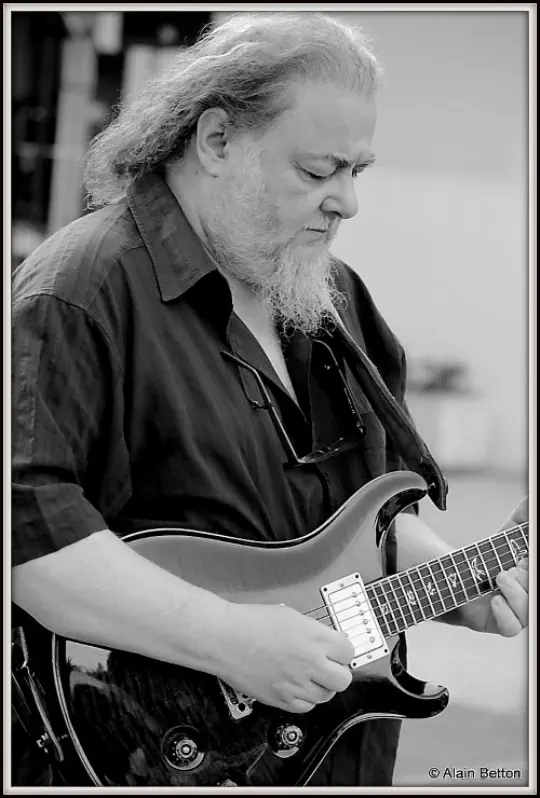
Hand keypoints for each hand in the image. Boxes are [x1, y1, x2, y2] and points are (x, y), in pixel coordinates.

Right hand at [216, 603, 353, 712]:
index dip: (342, 651)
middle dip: (337, 671)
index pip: (348, 651)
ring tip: (308, 675)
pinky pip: (306, 707)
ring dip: (321, 686)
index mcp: (314, 638)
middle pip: (343, 678)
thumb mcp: (291, 616)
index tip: (336, 650)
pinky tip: (296, 686)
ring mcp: (296, 684)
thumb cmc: (250, 622)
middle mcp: (309, 662)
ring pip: (326, 696)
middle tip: (327, 665)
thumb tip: (328, 642)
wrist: (224, 638)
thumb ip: (314, 632)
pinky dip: (304, 699)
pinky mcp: (281, 699)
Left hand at [462, 496, 528, 635]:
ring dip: (518, 594)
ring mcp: (516, 610)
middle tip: (512, 567)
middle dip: (527, 579)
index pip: (534, 571)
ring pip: (529, 613)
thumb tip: (529, 499)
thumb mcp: (508, 531)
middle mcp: (529, 594)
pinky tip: (495, 598)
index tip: (526, 555)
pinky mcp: (497, 622)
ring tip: (500, 577)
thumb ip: (524, 516)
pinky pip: (510, 628)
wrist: (457, 574)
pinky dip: (506, 613)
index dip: (530, 561)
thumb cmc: (489, 553)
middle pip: (534, 592)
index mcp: (531, 573)